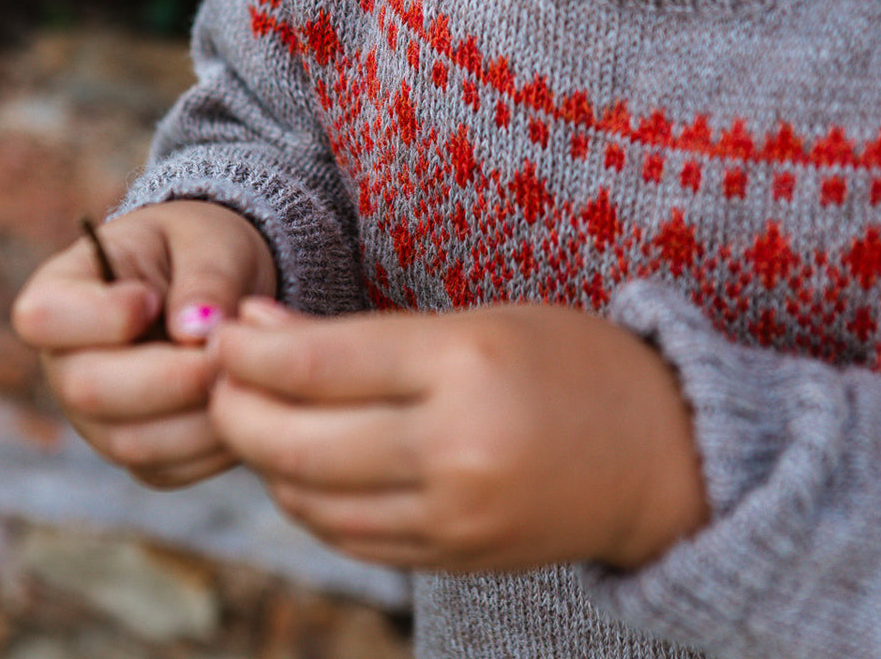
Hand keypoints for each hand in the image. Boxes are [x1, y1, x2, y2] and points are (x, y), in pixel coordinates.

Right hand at [11, 201, 276, 486]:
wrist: (225, 288)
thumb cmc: (203, 248)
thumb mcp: (209, 240)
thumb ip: (205, 276)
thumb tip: (194, 331)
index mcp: (61, 292)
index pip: (42, 318)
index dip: (99, 317)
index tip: (151, 300)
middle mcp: (66, 364)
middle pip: (87, 390)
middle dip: (167, 376)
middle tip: (224, 351)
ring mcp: (96, 418)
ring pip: (131, 443)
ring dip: (199, 414)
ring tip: (242, 371)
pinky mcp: (140, 454)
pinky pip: (170, 467)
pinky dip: (216, 443)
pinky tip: (244, 399)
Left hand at [210, 299, 708, 570]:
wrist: (663, 456)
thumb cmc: (568, 362)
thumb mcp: (474, 321)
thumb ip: (364, 337)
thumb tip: (259, 330)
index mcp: (463, 365)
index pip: (316, 363)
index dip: (248, 350)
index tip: (221, 331)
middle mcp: (454, 448)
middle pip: (295, 442)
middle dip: (233, 407)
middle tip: (216, 376)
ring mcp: (453, 517)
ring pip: (309, 499)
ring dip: (262, 457)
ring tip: (254, 414)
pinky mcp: (451, 558)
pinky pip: (347, 538)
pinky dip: (307, 502)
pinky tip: (303, 466)